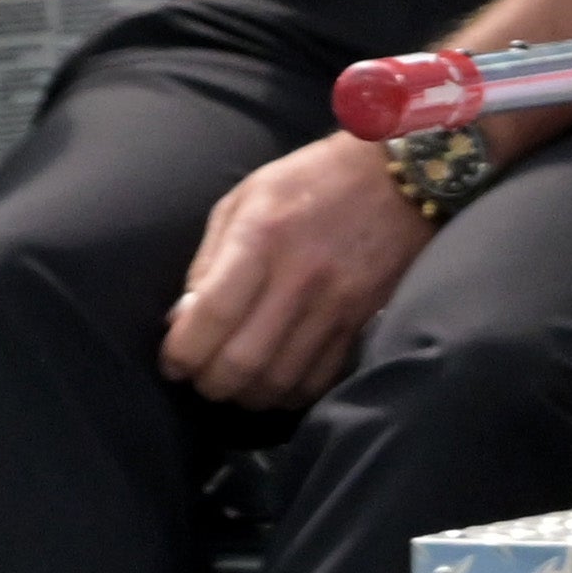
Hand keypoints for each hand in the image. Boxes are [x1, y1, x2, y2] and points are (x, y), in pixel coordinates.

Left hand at [163, 134, 434, 412]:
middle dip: (210, 382)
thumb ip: (209, 259)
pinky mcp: (360, 320)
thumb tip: (181, 319)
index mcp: (261, 237)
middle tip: (201, 378)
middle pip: (242, 360)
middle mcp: (298, 277)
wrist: (398, 178)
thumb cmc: (310, 181)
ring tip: (235, 385)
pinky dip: (290, 393)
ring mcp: (335, 304)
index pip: (212, 314)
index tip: (173, 362)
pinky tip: (276, 382)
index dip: (182, 351)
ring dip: (248, 395)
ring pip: (280, 379)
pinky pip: (320, 378)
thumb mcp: (245, 199)